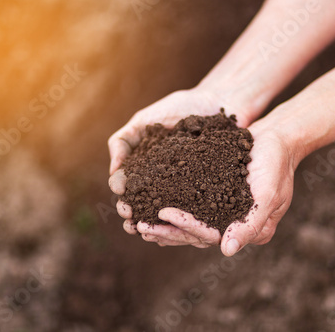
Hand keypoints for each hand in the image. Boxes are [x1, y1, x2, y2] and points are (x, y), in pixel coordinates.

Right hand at [108, 88, 260, 236]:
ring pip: (164, 211)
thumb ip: (124, 141)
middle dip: (133, 213)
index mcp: (144, 165)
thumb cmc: (181, 108)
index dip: (121, 192)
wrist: (220, 103)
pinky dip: (181, 221)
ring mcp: (183, 188)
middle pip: (142, 202)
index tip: (121, 194)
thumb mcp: (145, 120)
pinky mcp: (205, 192)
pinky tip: (175, 228)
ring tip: (147, 231)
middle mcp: (160, 180)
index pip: (126, 184)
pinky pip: (192, 210)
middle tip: (131, 220)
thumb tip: (114, 172)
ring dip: (153, 224)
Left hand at [135, 123, 297, 255]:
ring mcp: (222, 213)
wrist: (275, 139)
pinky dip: (170, 209)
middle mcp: (232, 226)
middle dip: (166, 232)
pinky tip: (150, 208)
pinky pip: (188, 207)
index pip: (210, 236)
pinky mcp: (213, 197)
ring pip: (187, 225)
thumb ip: (250, 225)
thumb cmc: (276, 165)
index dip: (185, 228)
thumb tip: (226, 251)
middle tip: (140, 226)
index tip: (163, 214)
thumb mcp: (268, 196)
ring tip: (138, 223)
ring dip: (163, 226)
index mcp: (247, 231)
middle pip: (194, 235)